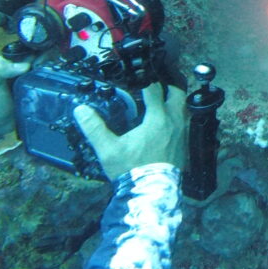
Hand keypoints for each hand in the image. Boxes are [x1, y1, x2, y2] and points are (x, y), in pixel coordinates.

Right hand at [73, 83, 187, 180]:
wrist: (151, 192)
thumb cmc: (131, 170)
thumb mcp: (108, 149)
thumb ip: (94, 128)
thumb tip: (80, 110)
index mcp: (157, 119)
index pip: (154, 90)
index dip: (146, 80)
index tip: (139, 76)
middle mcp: (174, 123)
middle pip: (177, 95)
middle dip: (168, 87)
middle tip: (156, 86)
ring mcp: (182, 134)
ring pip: (184, 109)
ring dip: (175, 102)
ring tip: (163, 102)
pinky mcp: (185, 146)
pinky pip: (186, 124)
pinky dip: (179, 118)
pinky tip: (168, 124)